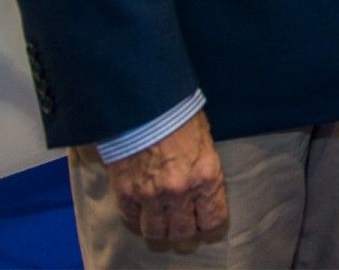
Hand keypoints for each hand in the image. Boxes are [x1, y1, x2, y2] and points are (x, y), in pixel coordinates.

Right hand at [106, 109, 225, 242]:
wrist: (144, 104)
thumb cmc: (179, 116)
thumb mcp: (205, 142)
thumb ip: (204, 170)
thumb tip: (204, 189)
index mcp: (206, 176)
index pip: (213, 220)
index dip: (209, 222)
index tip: (205, 220)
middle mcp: (180, 191)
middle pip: (183, 233)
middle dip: (185, 229)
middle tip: (183, 221)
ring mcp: (150, 195)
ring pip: (156, 232)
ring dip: (160, 228)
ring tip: (162, 219)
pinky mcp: (125, 193)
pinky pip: (132, 220)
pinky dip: (138, 217)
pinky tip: (143, 207)